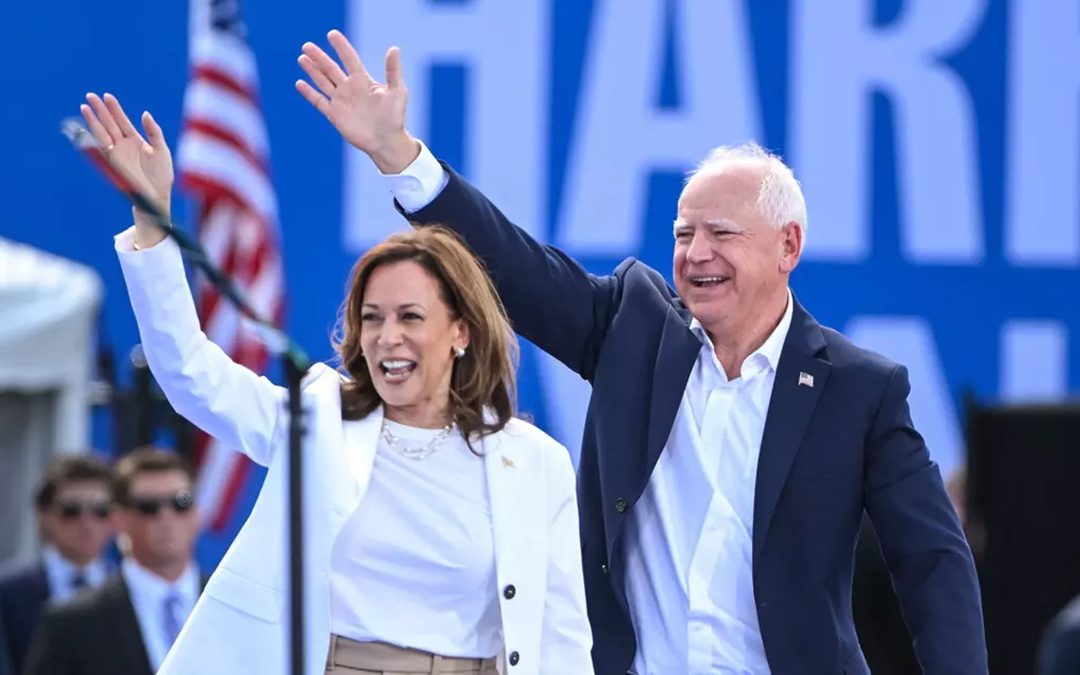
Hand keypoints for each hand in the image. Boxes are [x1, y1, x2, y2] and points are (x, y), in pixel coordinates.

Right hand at [80, 93, 173, 245]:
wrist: (157, 196)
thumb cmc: (161, 175)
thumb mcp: (161, 150)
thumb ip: (154, 131)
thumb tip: (145, 113)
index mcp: (136, 141)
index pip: (123, 121)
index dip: (115, 109)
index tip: (107, 95)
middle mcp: (124, 145)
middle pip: (109, 123)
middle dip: (100, 110)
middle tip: (90, 95)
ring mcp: (117, 153)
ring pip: (102, 132)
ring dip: (93, 120)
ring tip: (85, 106)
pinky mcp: (113, 162)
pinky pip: (101, 147)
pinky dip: (94, 136)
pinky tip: (87, 126)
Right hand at [296, 29, 418, 173]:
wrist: (386, 142)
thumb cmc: (394, 117)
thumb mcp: (397, 91)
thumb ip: (393, 71)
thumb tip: (394, 49)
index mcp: (363, 80)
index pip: (349, 59)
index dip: (341, 47)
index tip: (332, 34)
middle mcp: (350, 88)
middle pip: (331, 69)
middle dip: (319, 57)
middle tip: (306, 46)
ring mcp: (341, 101)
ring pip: (323, 82)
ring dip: (312, 70)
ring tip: (302, 58)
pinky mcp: (335, 115)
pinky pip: (319, 102)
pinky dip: (309, 93)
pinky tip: (299, 83)